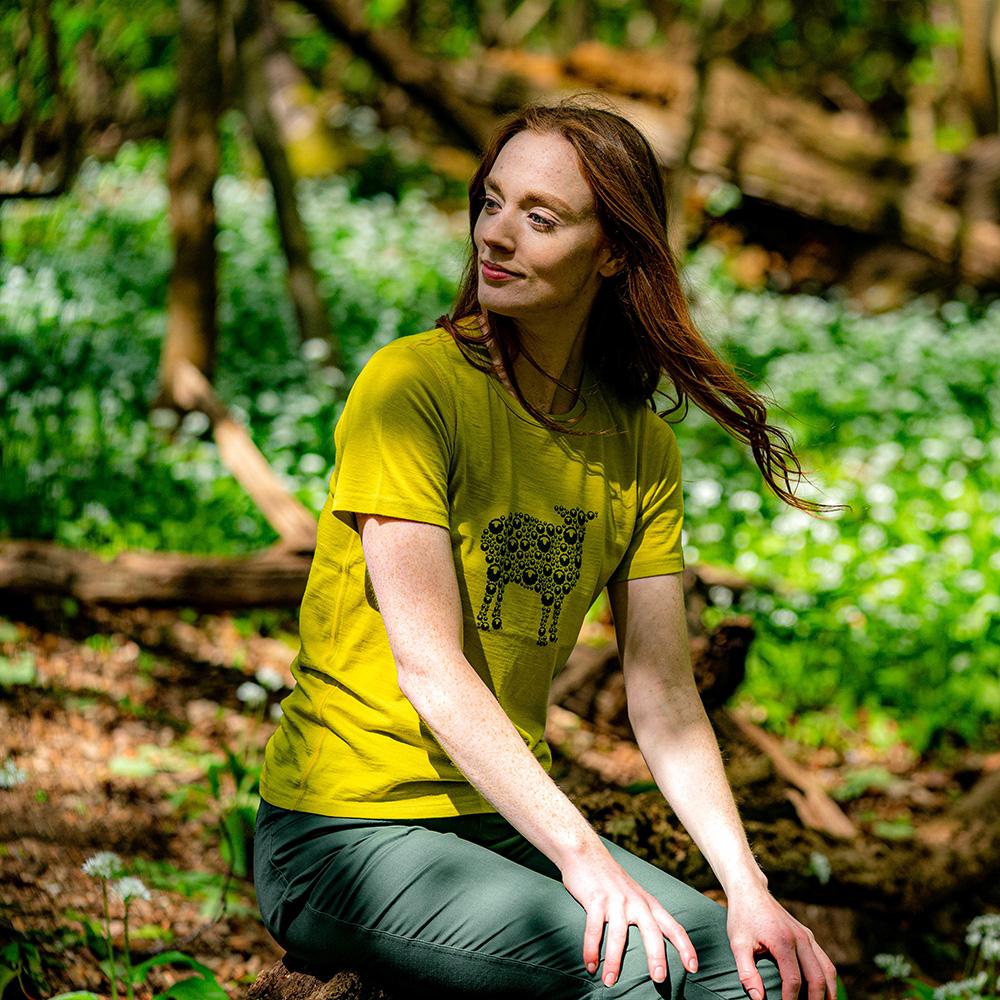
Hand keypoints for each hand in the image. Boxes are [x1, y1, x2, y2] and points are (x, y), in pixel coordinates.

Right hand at [560, 847, 698, 987]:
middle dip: (657, 957)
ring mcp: (615, 900)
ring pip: (618, 935)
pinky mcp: (595, 899)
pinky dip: (590, 949)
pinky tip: (589, 965)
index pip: (673, 927)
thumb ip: (642, 915)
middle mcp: (635, 901)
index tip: (693, 968)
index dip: (685, 947)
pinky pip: (594, 929)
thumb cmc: (610, 880)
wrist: (585, 852)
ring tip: (610, 982)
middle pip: (651, 932)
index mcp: (648, 903)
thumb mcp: (633, 894)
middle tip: (659, 979)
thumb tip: (650, 947)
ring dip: (614, 961)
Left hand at [725, 887, 837, 999]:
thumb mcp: (737, 944)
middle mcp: (801, 939)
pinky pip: (824, 961)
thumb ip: (747, 973)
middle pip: (817, 979)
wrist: (750, 891)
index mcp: (783, 941)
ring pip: (828, 970)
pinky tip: (821, 992)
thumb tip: (758, 999)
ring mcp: (807, 937)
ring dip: (828, 993)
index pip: (793, 981)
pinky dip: (826, 979)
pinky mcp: (808, 937)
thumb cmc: (742, 918)